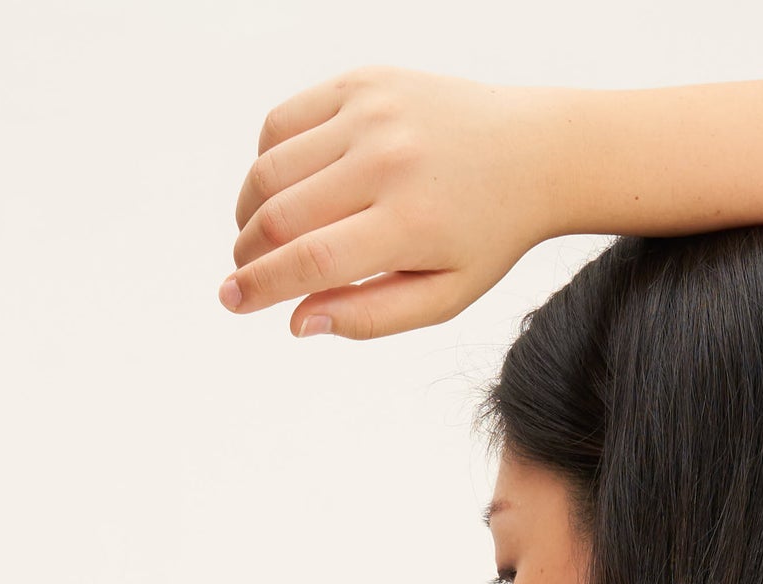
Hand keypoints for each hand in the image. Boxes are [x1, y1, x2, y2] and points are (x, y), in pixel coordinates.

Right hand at [222, 68, 569, 339]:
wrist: (531, 151)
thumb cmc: (485, 234)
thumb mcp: (444, 296)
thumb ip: (371, 316)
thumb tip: (299, 323)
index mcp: (409, 223)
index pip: (310, 259)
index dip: (260, 285)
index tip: (230, 300)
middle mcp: (386, 160)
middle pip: (280, 213)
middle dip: (248, 251)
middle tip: (245, 272)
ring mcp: (372, 112)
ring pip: (272, 165)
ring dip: (250, 207)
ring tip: (260, 234)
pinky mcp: (362, 81)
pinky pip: (285, 120)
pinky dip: (269, 159)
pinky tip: (284, 185)